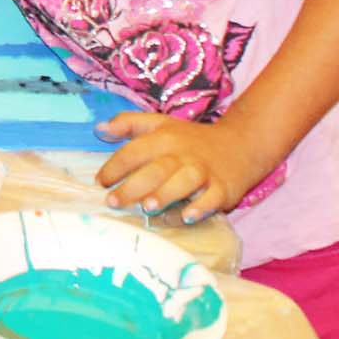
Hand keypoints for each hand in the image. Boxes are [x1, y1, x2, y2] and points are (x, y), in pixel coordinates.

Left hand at [94, 110, 264, 223]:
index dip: (115, 166)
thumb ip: (127, 123)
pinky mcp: (223, 188)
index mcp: (164, 138)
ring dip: (166, 194)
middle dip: (134, 186)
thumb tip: (98, 129)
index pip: (135, 151)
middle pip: (156, 169)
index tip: (100, 182)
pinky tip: (188, 216)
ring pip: (184, 182)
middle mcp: (182, 155)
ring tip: (148, 207)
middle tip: (114, 201)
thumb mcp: (158, 123)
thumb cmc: (189, 139)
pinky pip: (212, 198)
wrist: (239, 144)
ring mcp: (204, 172)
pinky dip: (201, 207)